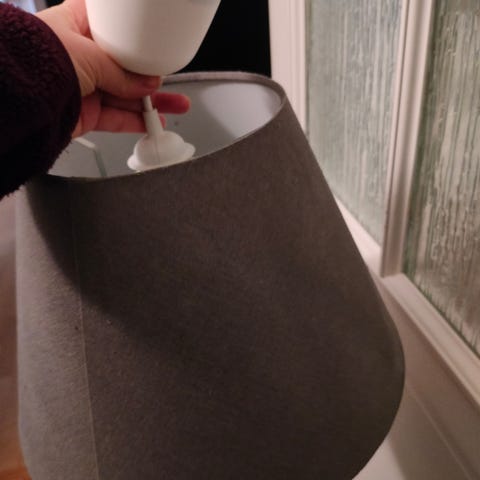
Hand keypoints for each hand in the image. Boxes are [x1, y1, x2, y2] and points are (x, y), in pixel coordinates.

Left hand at [36, 0, 189, 136]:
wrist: (20, 98)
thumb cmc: (39, 60)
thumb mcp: (91, 56)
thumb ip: (123, 74)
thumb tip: (148, 85)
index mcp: (77, 27)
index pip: (112, 30)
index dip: (134, 38)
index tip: (154, 48)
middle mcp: (81, 57)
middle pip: (124, 67)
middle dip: (149, 77)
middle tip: (168, 82)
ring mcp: (84, 86)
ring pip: (124, 95)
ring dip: (150, 103)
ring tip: (174, 107)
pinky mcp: (85, 113)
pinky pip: (116, 118)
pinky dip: (136, 122)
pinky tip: (153, 123)